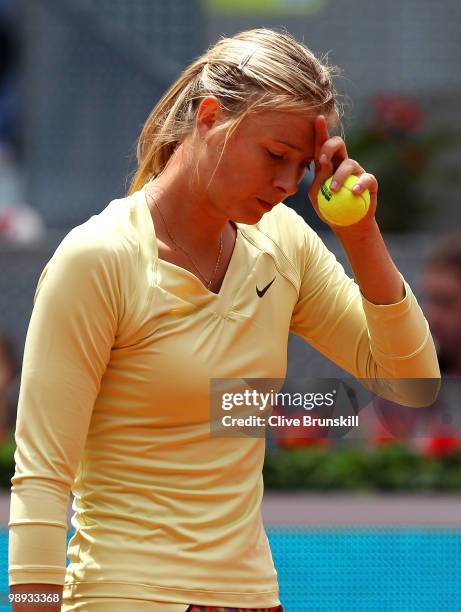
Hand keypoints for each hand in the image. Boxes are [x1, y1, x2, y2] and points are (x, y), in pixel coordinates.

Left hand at [307, 115, 377, 233]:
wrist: (347, 225)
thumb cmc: (329, 209)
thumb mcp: (316, 196)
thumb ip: (318, 178)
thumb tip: (322, 161)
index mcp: (328, 163)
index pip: (322, 145)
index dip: (320, 131)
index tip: (318, 119)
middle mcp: (343, 163)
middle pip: (339, 144)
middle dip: (330, 146)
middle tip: (322, 159)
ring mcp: (357, 172)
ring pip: (350, 163)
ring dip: (340, 175)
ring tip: (334, 190)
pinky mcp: (370, 183)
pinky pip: (367, 179)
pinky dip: (360, 185)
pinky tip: (354, 192)